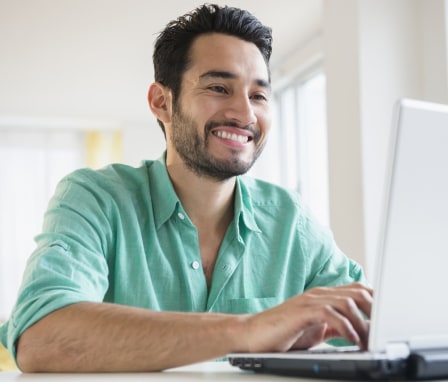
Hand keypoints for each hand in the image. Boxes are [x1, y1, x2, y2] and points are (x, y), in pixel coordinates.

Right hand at [243, 282, 372, 352]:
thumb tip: (361, 329)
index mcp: (324, 296)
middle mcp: (319, 294)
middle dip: (376, 311)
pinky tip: (352, 340)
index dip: (377, 301)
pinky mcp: (302, 311)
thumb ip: (337, 325)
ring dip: (364, 323)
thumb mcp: (317, 330)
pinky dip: (347, 328)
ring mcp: (310, 301)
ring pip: (348, 302)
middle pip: (358, 291)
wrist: (253, 335)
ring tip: (369, 341)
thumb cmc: (283, 333)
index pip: (358, 289)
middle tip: (382, 332)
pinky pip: (332, 314)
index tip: (389, 319)